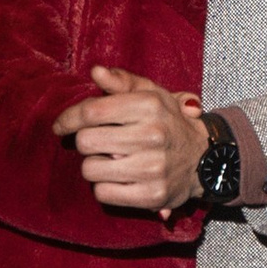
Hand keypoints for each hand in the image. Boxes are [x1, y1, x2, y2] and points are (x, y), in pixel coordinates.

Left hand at [53, 64, 209, 211]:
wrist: (205, 159)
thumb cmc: (169, 122)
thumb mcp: (151, 94)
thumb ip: (122, 82)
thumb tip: (96, 72)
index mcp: (149, 105)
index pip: (91, 112)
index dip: (68, 118)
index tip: (60, 126)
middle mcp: (152, 135)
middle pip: (86, 142)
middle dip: (85, 142)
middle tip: (97, 143)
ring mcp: (153, 167)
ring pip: (90, 169)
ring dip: (94, 166)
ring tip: (110, 161)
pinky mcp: (152, 196)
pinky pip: (103, 193)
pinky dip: (104, 187)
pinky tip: (118, 178)